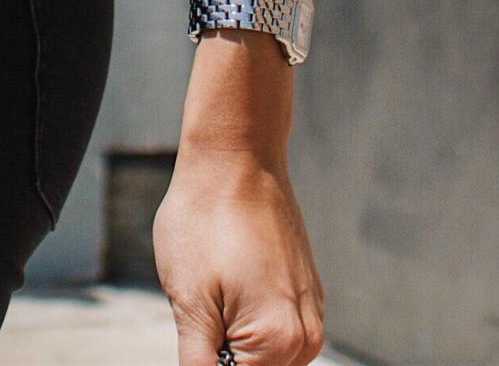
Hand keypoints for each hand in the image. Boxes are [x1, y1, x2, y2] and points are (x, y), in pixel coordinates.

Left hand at [152, 145, 325, 365]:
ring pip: (264, 358)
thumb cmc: (206, 219)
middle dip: (223, 352)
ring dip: (235, 341)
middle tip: (203, 304)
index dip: (207, 360)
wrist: (237, 154)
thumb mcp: (189, 301)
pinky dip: (248, 320)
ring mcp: (310, 313)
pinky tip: (228, 280)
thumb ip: (200, 365)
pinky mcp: (305, 292)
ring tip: (214, 287)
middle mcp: (306, 337)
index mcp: (279, 343)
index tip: (199, 328)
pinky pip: (275, 330)